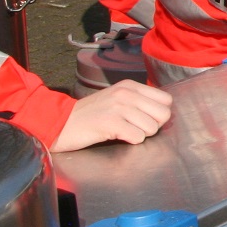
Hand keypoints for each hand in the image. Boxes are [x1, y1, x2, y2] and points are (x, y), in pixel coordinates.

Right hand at [50, 80, 173, 151]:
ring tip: (123, 132)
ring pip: (152, 127)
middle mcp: (127, 93)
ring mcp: (119, 107)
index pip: (166, 100)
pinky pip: (138, 137)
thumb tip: (162, 113)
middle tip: (135, 129)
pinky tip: (116, 136)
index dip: (158, 114)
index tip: (144, 119)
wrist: (60, 122)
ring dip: (140, 135)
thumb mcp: (116, 99)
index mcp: (130, 86)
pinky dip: (131, 141)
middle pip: (163, 114)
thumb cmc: (90, 114)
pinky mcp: (111, 123)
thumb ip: (138, 101)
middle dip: (153, 126)